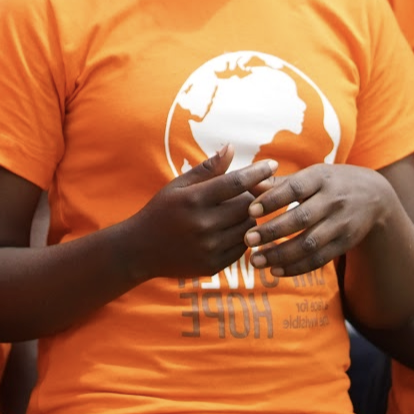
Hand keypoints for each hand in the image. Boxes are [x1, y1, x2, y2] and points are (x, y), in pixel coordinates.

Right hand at [122, 146, 276, 281]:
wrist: (140, 250)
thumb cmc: (161, 210)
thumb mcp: (178, 185)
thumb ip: (207, 169)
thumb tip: (232, 148)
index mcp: (193, 200)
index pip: (236, 183)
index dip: (257, 172)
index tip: (273, 164)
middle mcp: (202, 225)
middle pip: (247, 205)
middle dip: (253, 195)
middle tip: (249, 191)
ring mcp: (209, 248)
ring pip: (248, 227)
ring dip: (249, 216)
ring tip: (238, 210)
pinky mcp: (213, 266)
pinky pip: (242, 248)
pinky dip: (242, 236)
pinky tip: (230, 230)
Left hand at [243, 164, 395, 276]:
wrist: (375, 196)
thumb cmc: (331, 183)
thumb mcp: (312, 176)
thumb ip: (280, 183)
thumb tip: (248, 184)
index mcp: (321, 178)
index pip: (295, 188)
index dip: (273, 199)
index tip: (250, 210)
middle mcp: (333, 200)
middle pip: (302, 218)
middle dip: (273, 231)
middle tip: (248, 240)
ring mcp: (341, 224)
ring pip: (309, 243)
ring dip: (281, 254)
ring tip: (256, 261)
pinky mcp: (345, 243)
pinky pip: (319, 259)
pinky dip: (296, 267)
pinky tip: (275, 271)